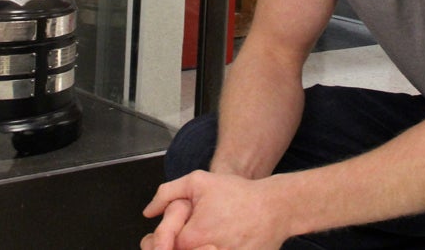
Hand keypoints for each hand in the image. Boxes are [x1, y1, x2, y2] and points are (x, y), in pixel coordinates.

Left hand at [141, 171, 290, 249]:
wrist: (275, 208)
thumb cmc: (240, 195)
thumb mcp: (198, 181)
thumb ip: (167, 194)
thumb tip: (149, 212)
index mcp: (191, 238)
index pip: (161, 247)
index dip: (161, 239)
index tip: (168, 233)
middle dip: (174, 246)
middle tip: (193, 232)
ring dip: (196, 248)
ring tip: (207, 235)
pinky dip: (214, 249)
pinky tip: (220, 241)